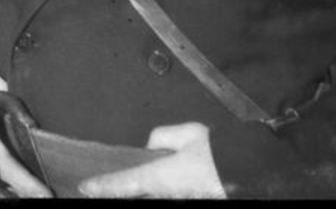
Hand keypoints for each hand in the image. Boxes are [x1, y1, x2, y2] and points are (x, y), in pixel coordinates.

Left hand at [78, 121, 225, 198]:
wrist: (250, 174)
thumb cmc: (218, 154)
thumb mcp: (187, 133)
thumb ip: (161, 138)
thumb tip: (151, 147)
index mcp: (159, 177)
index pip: (122, 183)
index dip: (102, 186)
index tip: (85, 188)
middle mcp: (165, 196)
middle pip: (137, 194)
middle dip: (124, 189)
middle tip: (107, 185)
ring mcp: (178, 201)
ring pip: (153, 196)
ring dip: (147, 188)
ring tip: (144, 178)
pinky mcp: (190, 201)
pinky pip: (169, 196)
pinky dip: (163, 189)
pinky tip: (171, 179)